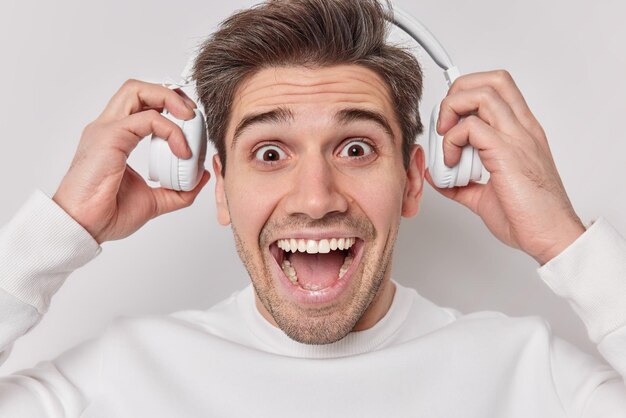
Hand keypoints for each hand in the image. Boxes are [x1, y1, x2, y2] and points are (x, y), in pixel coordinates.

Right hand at [52, 79, 210, 243]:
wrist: (84, 228)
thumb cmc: (107, 214)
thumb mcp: (154, 200)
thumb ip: (178, 190)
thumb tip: (200, 177)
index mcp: (116, 138)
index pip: (141, 105)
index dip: (168, 106)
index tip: (191, 124)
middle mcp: (108, 128)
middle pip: (137, 89)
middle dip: (170, 93)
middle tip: (192, 113)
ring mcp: (106, 130)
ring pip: (137, 91)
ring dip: (170, 99)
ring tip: (190, 118)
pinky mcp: (110, 137)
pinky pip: (148, 118)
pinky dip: (172, 130)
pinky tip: (183, 151)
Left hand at [428, 70, 584, 264]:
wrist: (551, 237)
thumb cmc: (527, 218)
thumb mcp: (484, 195)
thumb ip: (460, 183)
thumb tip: (437, 176)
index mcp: (521, 133)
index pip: (498, 89)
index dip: (467, 94)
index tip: (449, 121)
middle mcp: (522, 129)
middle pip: (491, 80)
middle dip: (457, 93)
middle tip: (444, 124)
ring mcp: (517, 138)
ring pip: (482, 94)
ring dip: (453, 111)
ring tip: (445, 139)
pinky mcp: (507, 153)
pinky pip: (472, 127)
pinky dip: (451, 141)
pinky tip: (450, 163)